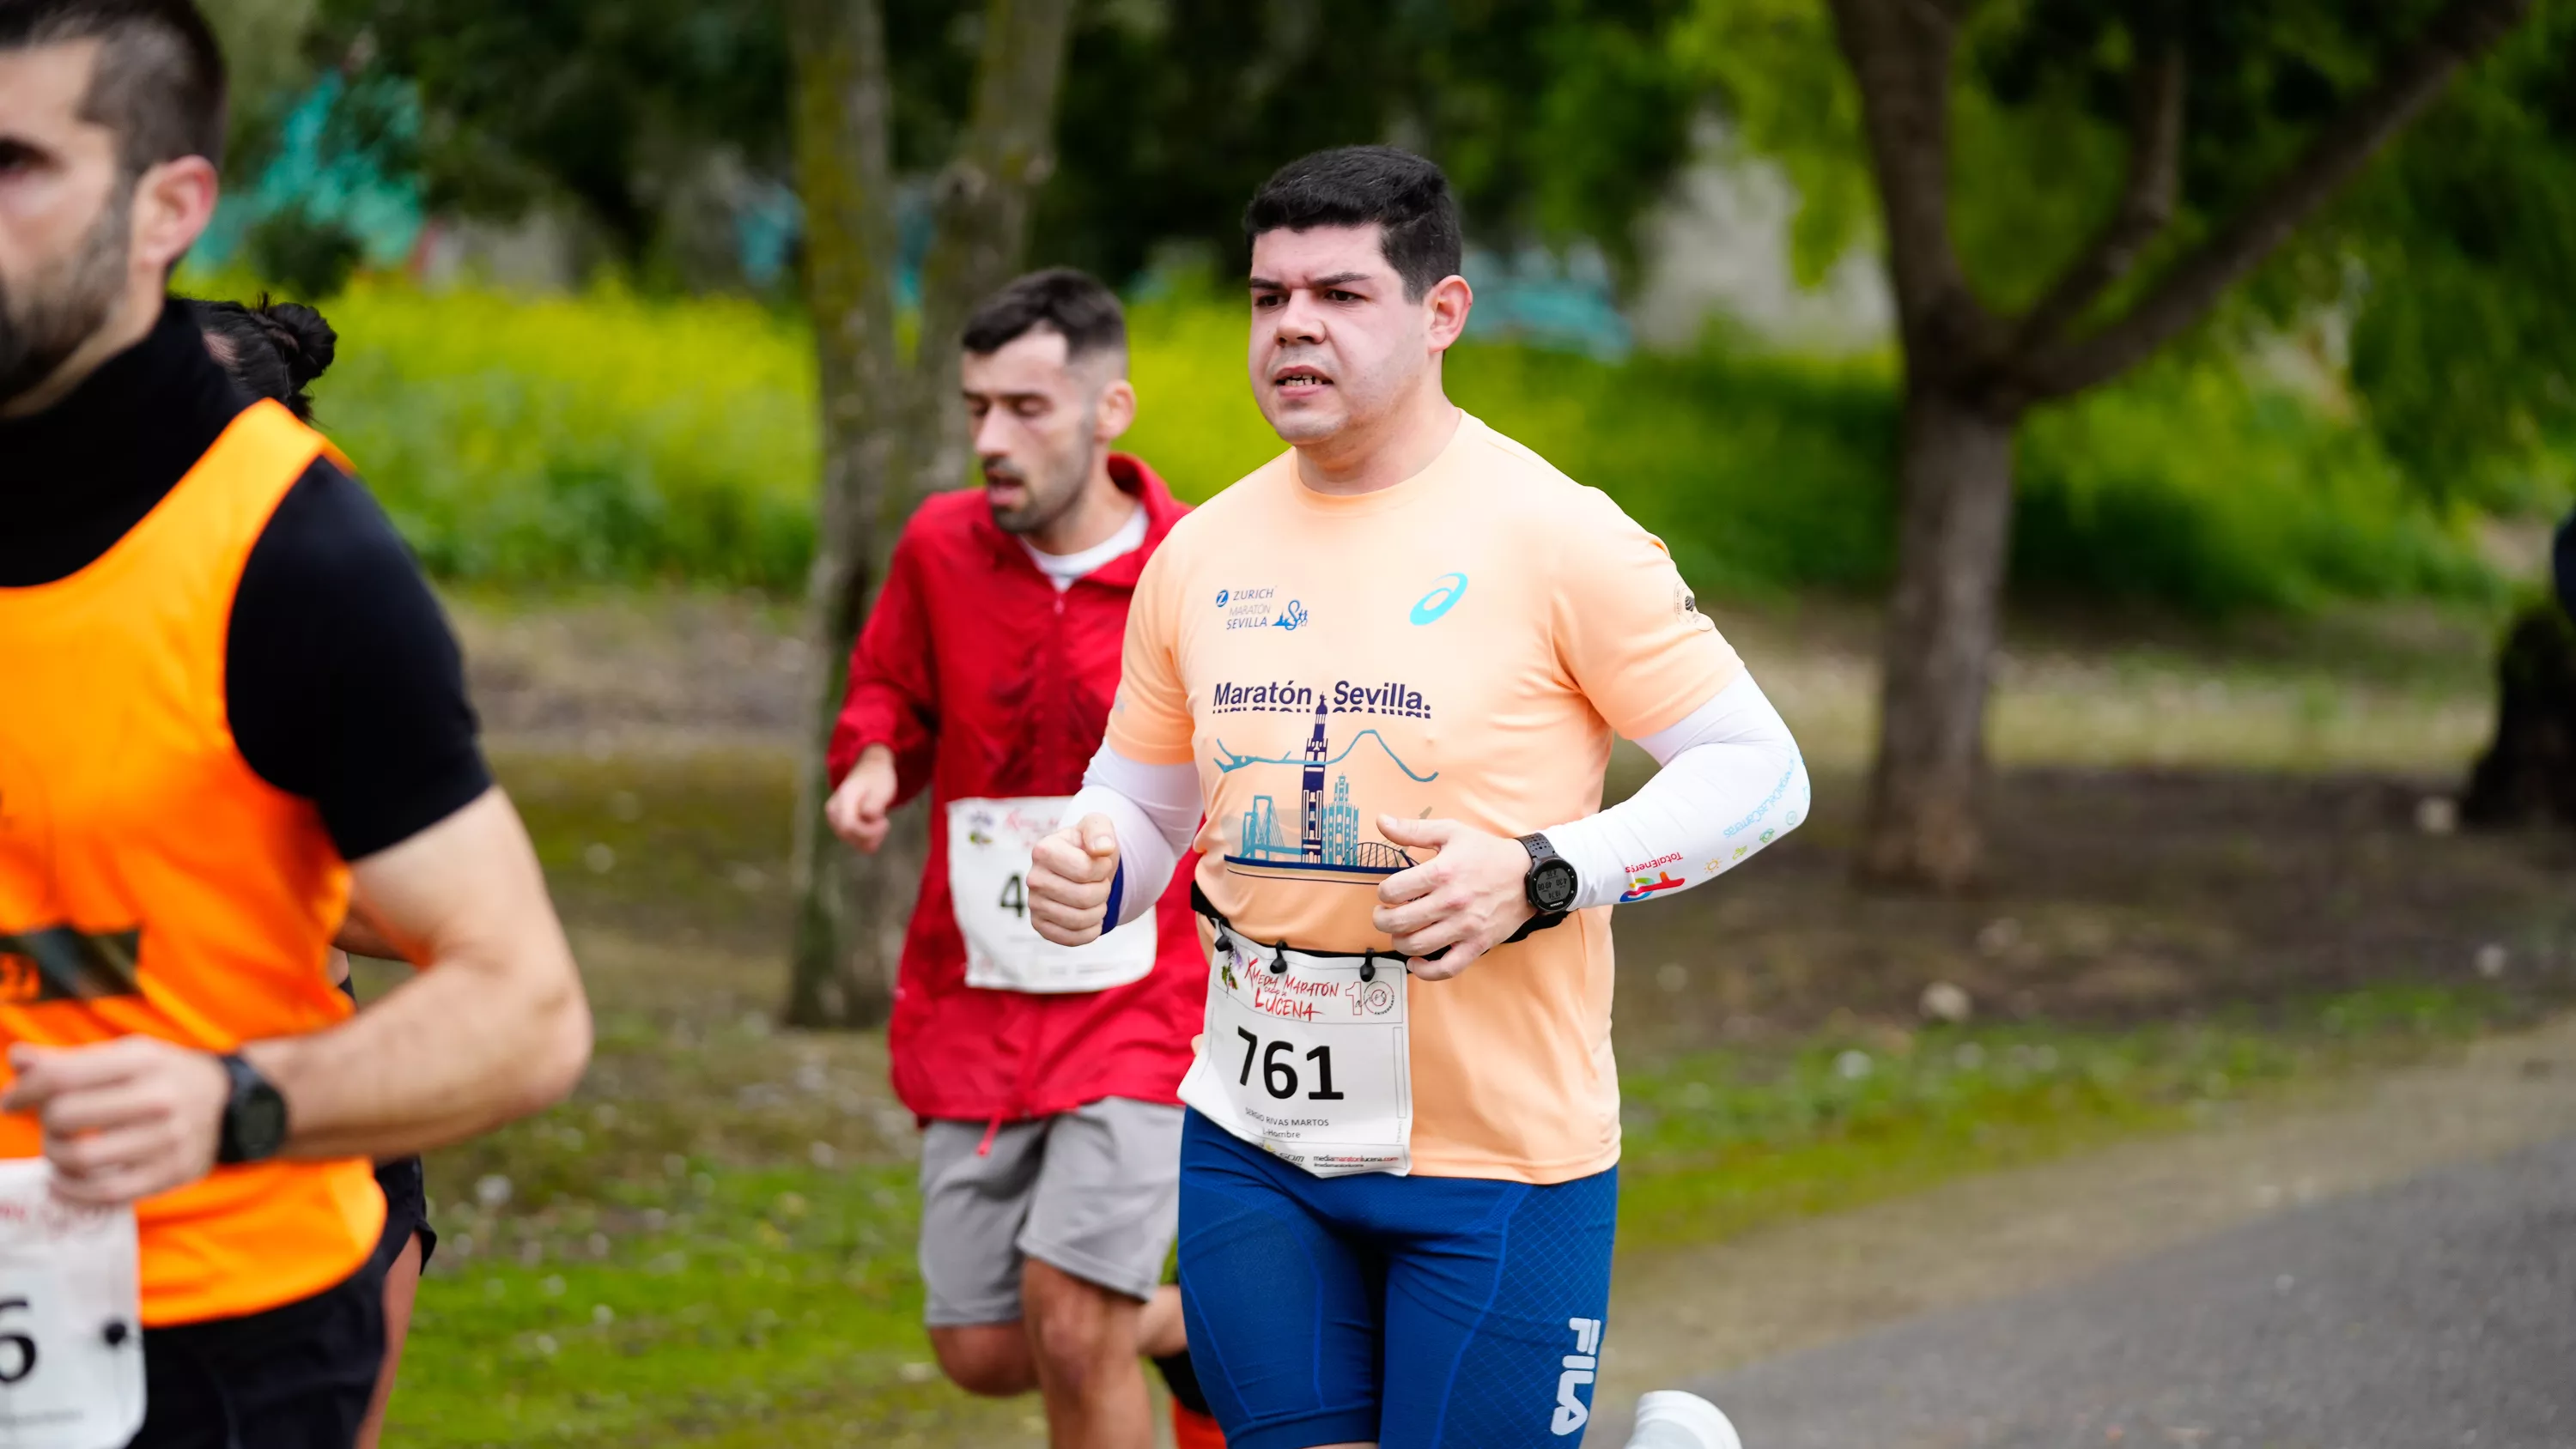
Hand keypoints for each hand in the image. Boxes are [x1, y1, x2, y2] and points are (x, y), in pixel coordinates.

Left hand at [2, 1039, 230, 1205]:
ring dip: (55, 1157)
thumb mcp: (125, 1055)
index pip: (62, 1076)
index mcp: (142, 1059)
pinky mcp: (171, 1173)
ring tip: (60, 1149)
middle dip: (45, 1123)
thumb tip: (17, 1058)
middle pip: (65, 1117)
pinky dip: (71, 1190)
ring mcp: (169, 1139)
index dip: (24, 1091)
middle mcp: (159, 1097)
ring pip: (80, 1159)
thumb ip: (68, 1059)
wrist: (229, 1102)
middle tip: (52, 1124)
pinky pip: (105, 1193)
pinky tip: (63, 1180)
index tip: (12, 1101)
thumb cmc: (163, 1075)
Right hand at [826, 745, 898, 852]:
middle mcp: (833, 810)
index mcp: (843, 798)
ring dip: (870, 837)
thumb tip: (868, 816)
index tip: (885, 822)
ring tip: (881, 821)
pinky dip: (866, 838)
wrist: (871, 769)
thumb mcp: (882, 789)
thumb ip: (875, 804)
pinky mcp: (838, 825)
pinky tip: (875, 827)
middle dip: (870, 835)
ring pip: (851, 840)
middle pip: (848, 835)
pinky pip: (852, 840)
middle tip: (885, 822)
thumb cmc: (878, 779)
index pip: (849, 826)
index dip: (869, 831)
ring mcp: (833, 819)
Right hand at [1027, 813, 1119, 945]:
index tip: (1100, 863)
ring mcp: (1034, 904)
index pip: (1085, 871)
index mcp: (1043, 850)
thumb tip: (1102, 849)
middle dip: (1103, 891)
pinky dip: (1090, 931)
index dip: (1102, 869)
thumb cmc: (1088, 846)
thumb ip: (1100, 830)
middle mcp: (1033, 878)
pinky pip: (1071, 939)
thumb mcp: (1097, 826)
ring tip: (1096, 898)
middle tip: (1100, 883)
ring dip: (1099, 911)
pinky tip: (1091, 919)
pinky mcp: (1039, 925)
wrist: (1081, 867)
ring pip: (1079, 920)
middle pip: (1084, 897)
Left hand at [1371, 815, 1535, 979]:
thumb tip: (1380, 821)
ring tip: (1399, 932)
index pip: (1393, 891)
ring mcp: (1464, 926)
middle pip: (1398, 922)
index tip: (1389, 892)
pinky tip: (1416, 961)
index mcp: (1441, 872)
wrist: (1529, 875)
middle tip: (1383, 915)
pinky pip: (1446, 968)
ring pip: (1416, 946)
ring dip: (1398, 942)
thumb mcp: (1451, 832)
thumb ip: (1413, 829)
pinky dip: (1425, 971)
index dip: (1383, 893)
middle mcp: (1451, 902)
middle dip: (1382, 920)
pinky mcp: (1477, 945)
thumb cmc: (1487, 853)